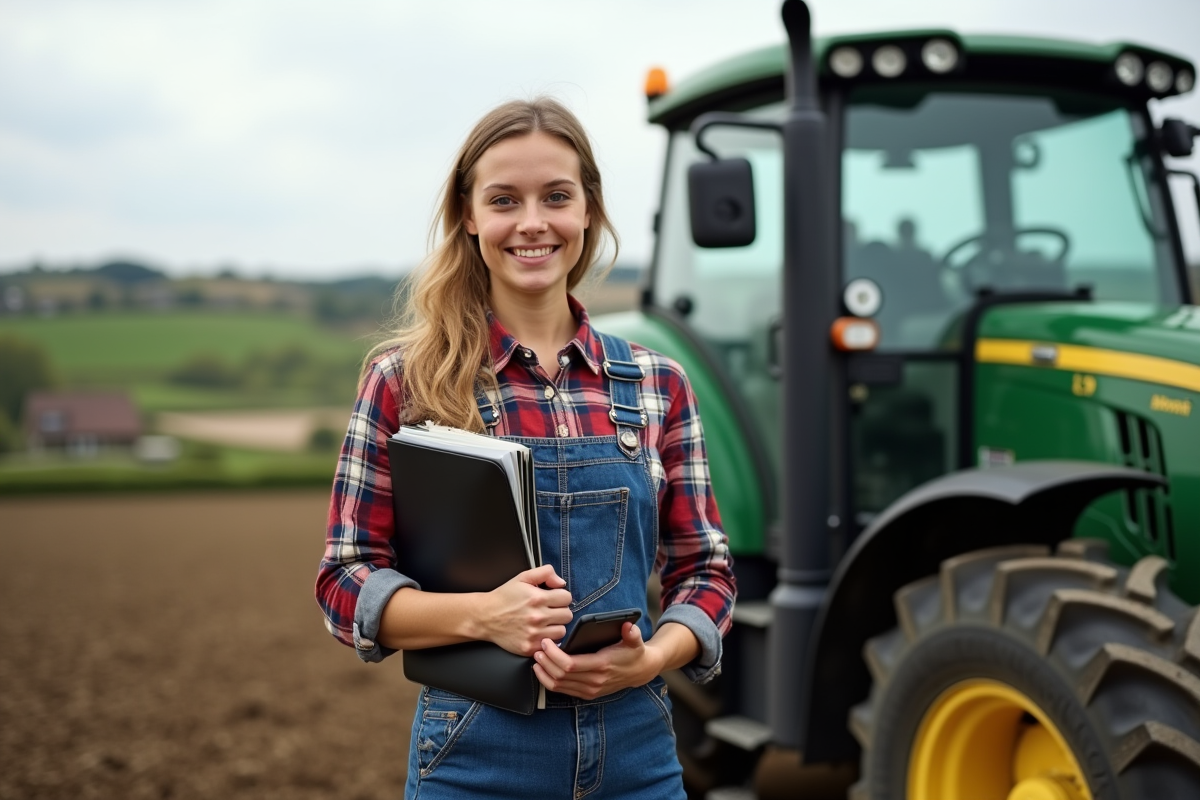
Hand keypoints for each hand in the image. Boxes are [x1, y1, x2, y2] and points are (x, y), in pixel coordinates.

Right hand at [478, 564, 572, 655]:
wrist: (485, 617)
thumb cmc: (504, 597)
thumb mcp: (523, 577)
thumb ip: (546, 573)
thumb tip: (562, 583)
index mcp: (537, 598)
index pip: (567, 598)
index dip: (561, 597)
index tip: (553, 599)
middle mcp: (537, 617)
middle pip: (567, 615)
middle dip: (560, 611)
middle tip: (549, 611)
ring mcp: (534, 634)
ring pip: (562, 631)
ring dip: (555, 626)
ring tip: (544, 623)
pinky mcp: (529, 647)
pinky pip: (550, 645)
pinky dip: (547, 639)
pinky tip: (539, 633)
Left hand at [532, 622, 664, 699]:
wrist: (639, 671)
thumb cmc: (633, 652)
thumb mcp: (635, 640)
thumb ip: (632, 633)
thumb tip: (629, 627)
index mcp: (602, 665)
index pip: (571, 665)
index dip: (554, 655)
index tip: (546, 643)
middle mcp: (595, 681)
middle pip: (561, 675)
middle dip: (546, 662)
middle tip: (538, 648)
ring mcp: (590, 690)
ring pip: (559, 685)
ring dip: (544, 673)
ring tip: (537, 658)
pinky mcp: (587, 694)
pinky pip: (562, 691)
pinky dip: (549, 681)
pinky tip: (542, 671)